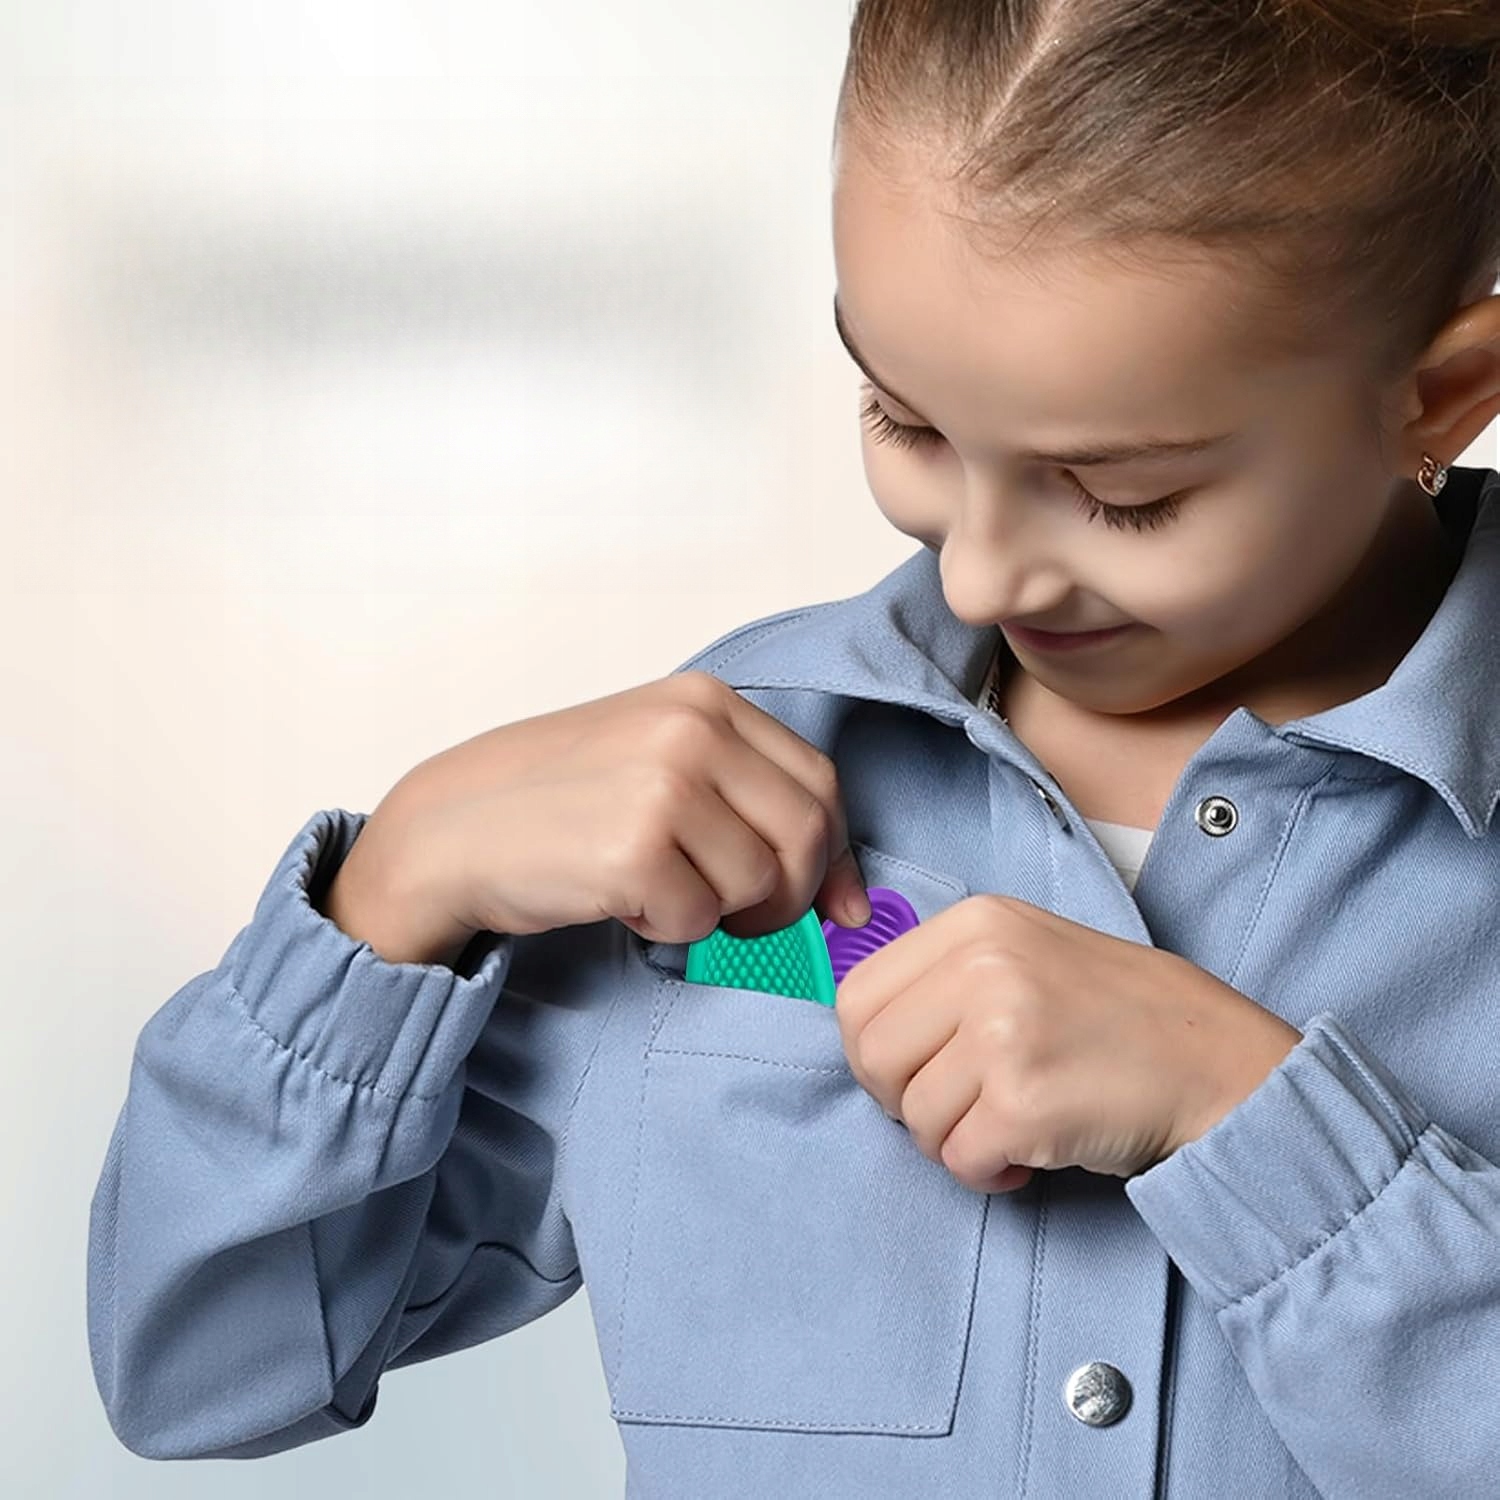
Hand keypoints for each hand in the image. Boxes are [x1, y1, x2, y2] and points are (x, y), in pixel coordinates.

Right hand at [357, 671, 872, 949]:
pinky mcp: (635, 849)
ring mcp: (665, 785)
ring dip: (712, 911)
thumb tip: (852, 901)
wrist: (449, 829)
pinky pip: (700, 921)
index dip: (832, 854)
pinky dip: (663, 927)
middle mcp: (693, 730)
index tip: (830, 904)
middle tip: (734, 914)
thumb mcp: (659, 766)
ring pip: (759, 886)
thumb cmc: (554, 803)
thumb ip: (749, 804)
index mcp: (705, 700)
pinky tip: (615, 897)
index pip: (820, 782)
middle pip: (807, 836)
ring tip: (647, 884)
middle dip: (785, 895)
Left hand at [833, 894, 1302, 1193]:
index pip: (856, 996)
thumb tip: (862, 1031)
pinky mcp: (1025, 1103)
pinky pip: (959, 1159)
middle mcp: (984, 967)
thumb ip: (946, 977)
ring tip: (1012, 1127)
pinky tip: (1031, 1154)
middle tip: (959, 1111)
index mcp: (976, 924)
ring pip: (913, 1117)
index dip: (873, 1050)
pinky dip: (988, 1173)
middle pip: (871, 1058)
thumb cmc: (1117, 1017)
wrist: (1217, 1064)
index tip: (913, 1072)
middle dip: (904, 1102)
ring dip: (954, 1141)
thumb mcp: (1027, 954)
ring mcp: (1004, 1033)